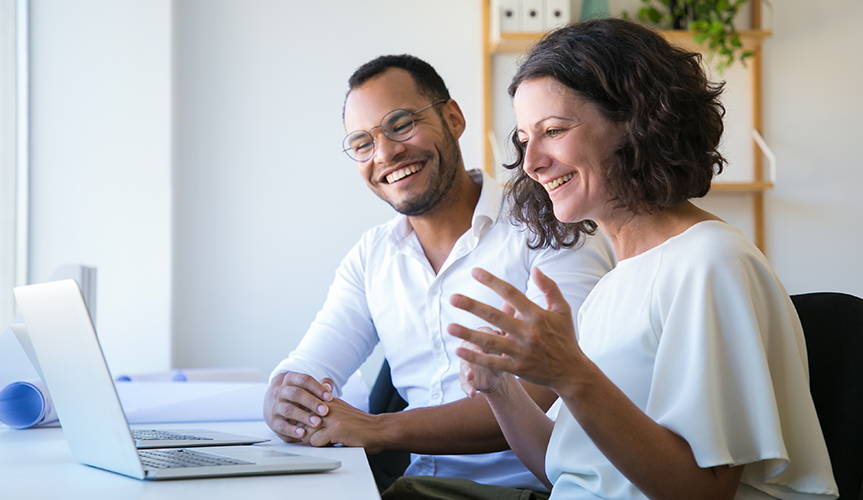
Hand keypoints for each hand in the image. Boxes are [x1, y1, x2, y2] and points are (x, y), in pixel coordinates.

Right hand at [264, 372, 333, 442]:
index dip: (317, 388)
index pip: (304, 380)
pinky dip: (292, 430)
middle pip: (295, 393)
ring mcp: (276, 406)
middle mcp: (281, 391)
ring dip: (303, 416)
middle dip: (311, 402)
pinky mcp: (274, 421)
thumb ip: (322, 386)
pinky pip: (281, 425)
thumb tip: (328, 386)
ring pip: (288, 410)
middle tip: (325, 411)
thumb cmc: (304, 398)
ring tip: (316, 422)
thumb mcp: (313, 390)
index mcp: (290, 380)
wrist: (284, 411)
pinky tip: (303, 433)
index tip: (330, 397)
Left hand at [307, 398, 386, 453]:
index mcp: (326, 398)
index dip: (299, 418)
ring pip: (306, 431)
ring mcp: (331, 416)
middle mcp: (327, 404)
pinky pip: (315, 441)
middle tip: (312, 435)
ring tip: (325, 439)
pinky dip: (321, 445)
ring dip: (312, 439)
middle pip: (300, 419)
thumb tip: (301, 412)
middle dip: (303, 430)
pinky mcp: (335, 429)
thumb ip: (323, 405)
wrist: (378, 430)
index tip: (300, 424)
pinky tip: (332, 443)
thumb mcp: (339, 407)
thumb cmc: (358, 423)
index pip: (301, 405)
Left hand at [448, 267, 583, 391]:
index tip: (474, 272)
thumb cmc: (565, 338)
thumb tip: (535, 269)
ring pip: (490, 341)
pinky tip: (459, 350)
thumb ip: (550, 287)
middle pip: (495, 316)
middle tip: (453, 298)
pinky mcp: (517, 368)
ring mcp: (521, 351)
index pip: (511, 293)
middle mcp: (528, 332)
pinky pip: (492, 362)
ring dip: (468, 334)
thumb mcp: (563, 310)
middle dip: (472, 306)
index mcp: (537, 315)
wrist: (571, 371)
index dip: (492, 281)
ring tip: (450, 327)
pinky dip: (475, 357)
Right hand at [459, 324, 511, 396]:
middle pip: (469, 345)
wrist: (502, 368)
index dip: (488, 333)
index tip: (498, 335)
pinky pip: (464, 383)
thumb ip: (510, 320)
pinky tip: (472, 394)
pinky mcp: (467, 378)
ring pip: (464, 365)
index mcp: (484, 335)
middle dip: (471, 348)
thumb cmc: (507, 347)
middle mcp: (473, 347)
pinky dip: (467, 388)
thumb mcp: (510, 335)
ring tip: (471, 375)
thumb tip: (515, 304)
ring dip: (467, 370)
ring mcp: (468, 362)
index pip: (483, 330)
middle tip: (478, 352)